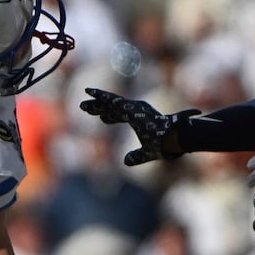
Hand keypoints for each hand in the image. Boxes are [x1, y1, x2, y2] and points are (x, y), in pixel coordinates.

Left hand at [78, 88, 198, 165]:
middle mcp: (137, 110)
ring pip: (111, 103)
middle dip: (98, 107)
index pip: (121, 116)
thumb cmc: (163, 144)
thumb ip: (137, 156)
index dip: (110, 117)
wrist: (172, 140)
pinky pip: (113, 102)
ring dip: (95, 102)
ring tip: (81, 105)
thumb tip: (125, 161)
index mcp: (140, 118)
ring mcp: (134, 108)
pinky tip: (91, 94)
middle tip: (83, 107)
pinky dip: (102, 97)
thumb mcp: (147, 153)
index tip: (101, 118)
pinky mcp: (132, 110)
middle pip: (113, 107)